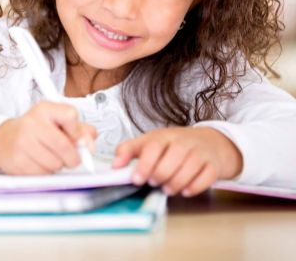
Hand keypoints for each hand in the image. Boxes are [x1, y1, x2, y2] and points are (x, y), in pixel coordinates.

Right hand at [0, 101, 96, 174]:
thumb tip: (89, 144)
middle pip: (65, 146)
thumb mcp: (57, 122)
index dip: (79, 132)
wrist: (4, 140)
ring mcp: (22, 141)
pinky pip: (43, 173)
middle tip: (70, 157)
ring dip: (58, 165)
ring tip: (49, 157)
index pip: (70, 115)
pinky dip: (46, 172)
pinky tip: (39, 162)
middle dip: (73, 157)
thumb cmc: (36, 131)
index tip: (79, 140)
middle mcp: (31, 122)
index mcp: (45, 109)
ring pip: (55, 163)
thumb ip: (80, 130)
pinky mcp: (17, 160)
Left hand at [112, 127, 242, 196]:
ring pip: (190, 167)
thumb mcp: (150, 142)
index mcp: (163, 136)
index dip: (144, 164)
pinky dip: (195, 186)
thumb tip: (114, 165)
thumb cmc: (174, 145)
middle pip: (172, 157)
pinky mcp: (213, 165)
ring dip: (176, 182)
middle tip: (153, 183)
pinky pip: (207, 176)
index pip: (153, 146)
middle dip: (160, 174)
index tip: (136, 179)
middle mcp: (183, 142)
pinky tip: (185, 191)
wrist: (210, 142)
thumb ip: (129, 150)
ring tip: (167, 189)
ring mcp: (200, 152)